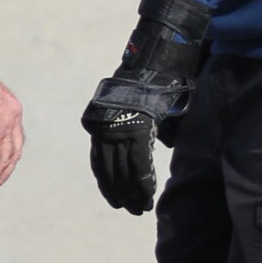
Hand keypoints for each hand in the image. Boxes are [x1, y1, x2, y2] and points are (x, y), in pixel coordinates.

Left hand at [82, 0, 210, 214]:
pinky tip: (146, 194)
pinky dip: (143, 180)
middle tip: (130, 209)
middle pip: (109, 168)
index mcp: (101, 118)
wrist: (161, 52)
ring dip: (132, 192)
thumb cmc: (156, 75)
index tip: (117, 199)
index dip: (109, 182)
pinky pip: (138, 161)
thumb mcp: (141, 102)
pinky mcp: (136, 125)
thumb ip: (141, 125)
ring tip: (139, 208)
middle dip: (120, 192)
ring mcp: (119, 124)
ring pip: (122, 169)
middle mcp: (104, 123)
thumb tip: (155, 143)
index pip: (100, 160)